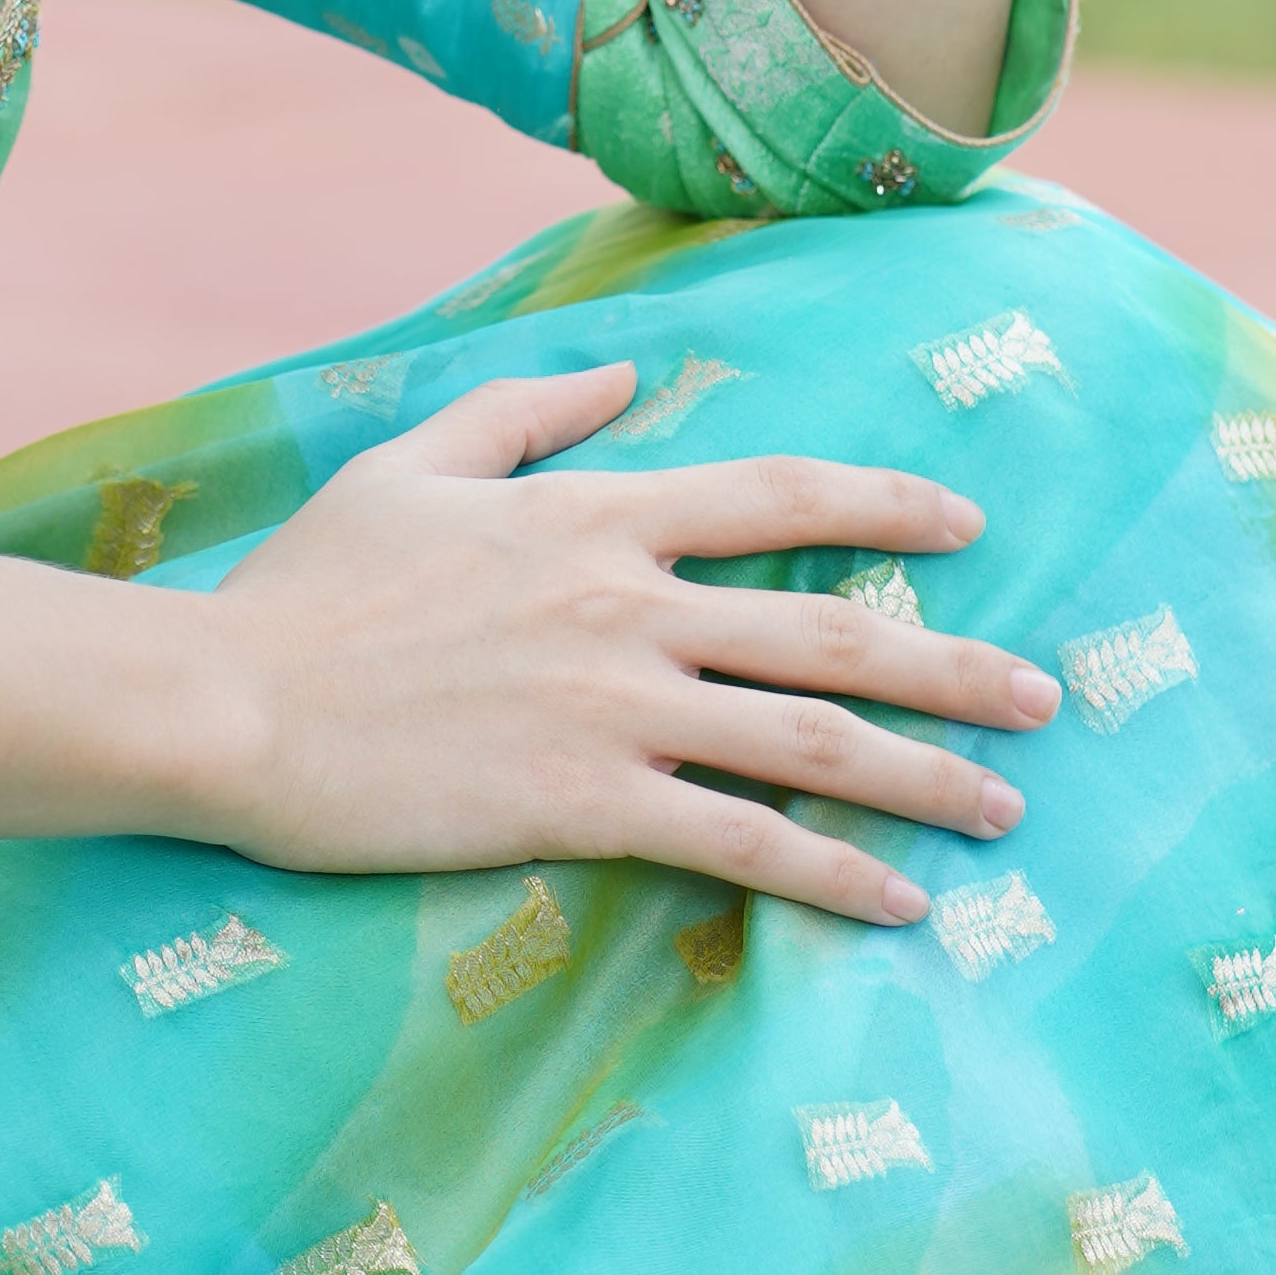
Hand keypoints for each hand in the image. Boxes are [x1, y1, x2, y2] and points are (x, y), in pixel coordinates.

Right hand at [199, 358, 1059, 925]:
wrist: (230, 699)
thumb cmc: (310, 586)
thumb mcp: (412, 462)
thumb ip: (527, 410)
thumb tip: (621, 370)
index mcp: (594, 511)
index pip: (777, 495)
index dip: (884, 507)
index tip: (966, 524)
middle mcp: (629, 601)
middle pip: (830, 632)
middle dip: (953, 667)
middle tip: (1044, 698)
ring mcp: (613, 705)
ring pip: (809, 739)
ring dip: (924, 778)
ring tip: (1006, 813)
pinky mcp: (582, 801)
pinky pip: (738, 841)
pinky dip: (831, 875)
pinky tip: (899, 904)